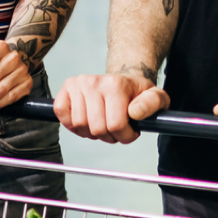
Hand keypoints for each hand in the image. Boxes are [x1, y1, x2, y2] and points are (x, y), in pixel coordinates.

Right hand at [54, 71, 168, 143]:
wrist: (122, 81)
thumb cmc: (136, 93)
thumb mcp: (156, 97)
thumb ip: (153, 104)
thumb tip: (134, 112)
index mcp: (116, 84)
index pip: (116, 125)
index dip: (124, 136)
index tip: (130, 132)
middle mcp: (94, 82)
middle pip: (96, 128)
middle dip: (108, 136)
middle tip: (115, 129)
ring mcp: (78, 84)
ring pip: (79, 125)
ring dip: (91, 132)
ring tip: (101, 125)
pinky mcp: (66, 88)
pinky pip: (62, 113)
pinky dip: (72, 124)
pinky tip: (86, 121)